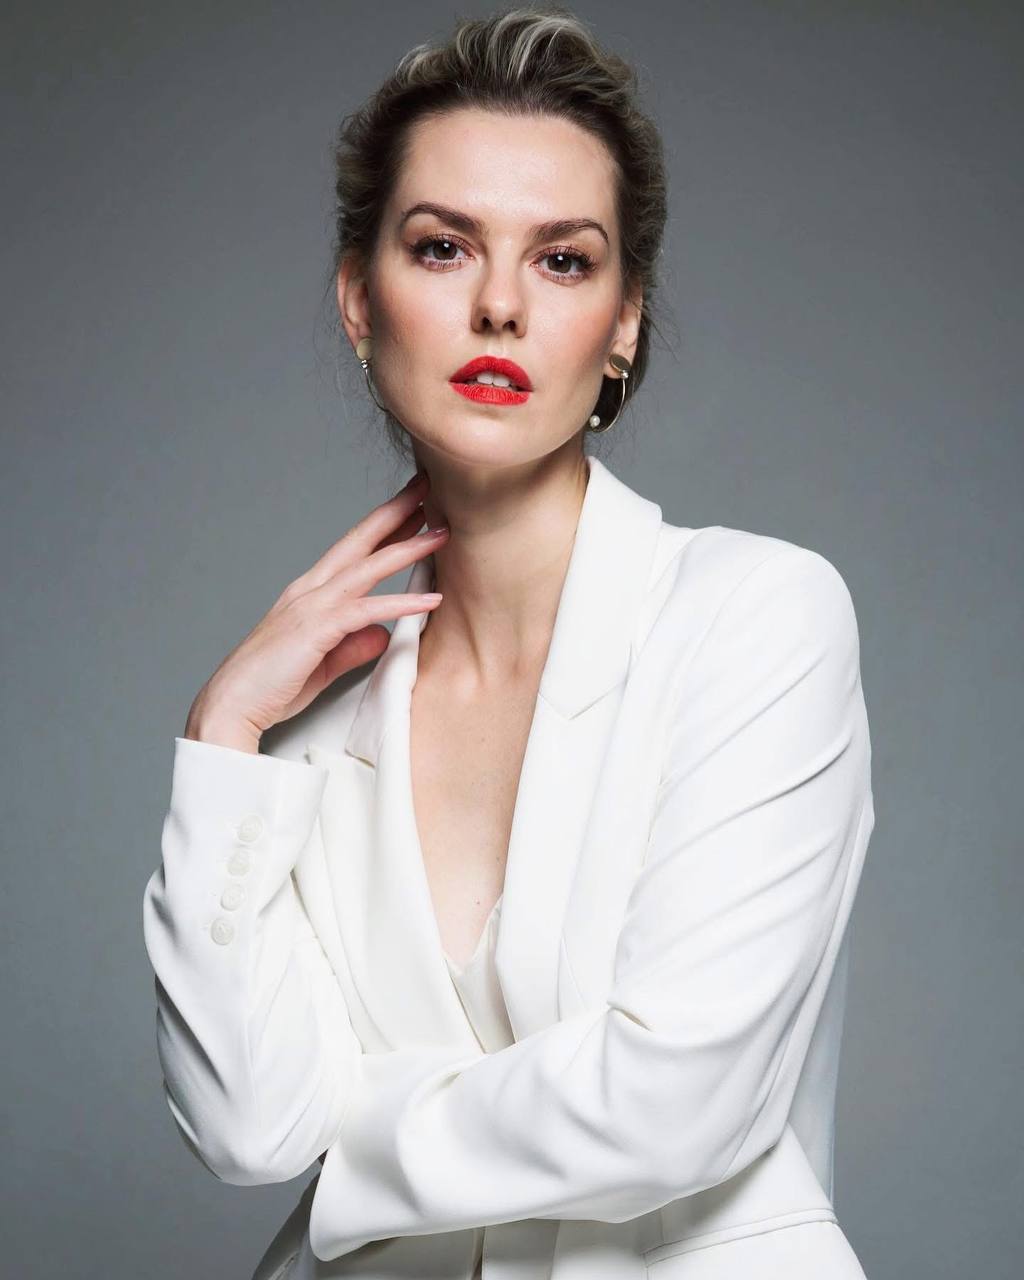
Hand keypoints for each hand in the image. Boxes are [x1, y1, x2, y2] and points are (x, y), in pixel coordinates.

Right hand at [184, 469, 446, 750]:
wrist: (232, 705)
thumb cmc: (272, 686)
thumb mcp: (324, 662)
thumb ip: (354, 646)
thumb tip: (384, 635)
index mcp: (310, 593)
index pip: (354, 551)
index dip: (384, 527)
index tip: (415, 507)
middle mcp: (310, 590)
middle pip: (360, 542)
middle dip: (395, 512)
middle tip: (428, 486)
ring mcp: (312, 606)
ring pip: (368, 568)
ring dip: (407, 549)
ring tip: (442, 533)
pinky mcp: (316, 629)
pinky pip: (367, 610)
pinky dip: (401, 603)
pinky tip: (431, 599)